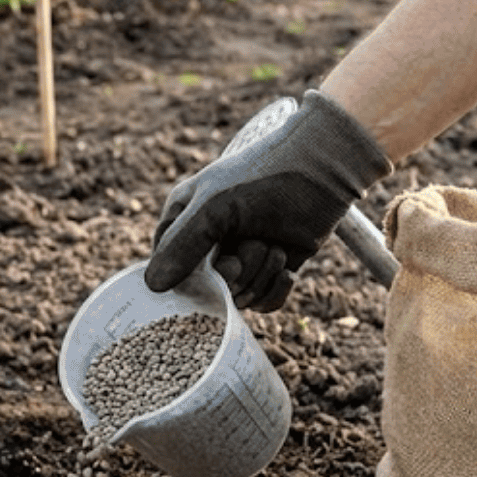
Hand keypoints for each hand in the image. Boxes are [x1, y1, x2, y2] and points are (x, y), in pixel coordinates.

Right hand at [146, 91, 391, 310]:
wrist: (324, 171)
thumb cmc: (263, 177)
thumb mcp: (214, 207)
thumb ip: (181, 246)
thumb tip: (152, 287)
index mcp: (184, 219)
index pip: (166, 266)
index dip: (187, 276)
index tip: (214, 263)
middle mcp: (209, 242)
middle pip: (206, 289)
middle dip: (235, 273)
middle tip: (252, 246)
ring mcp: (240, 258)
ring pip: (237, 298)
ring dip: (260, 276)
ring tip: (274, 245)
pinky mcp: (270, 271)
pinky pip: (262, 305)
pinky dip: (275, 291)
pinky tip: (286, 268)